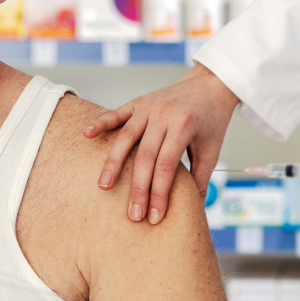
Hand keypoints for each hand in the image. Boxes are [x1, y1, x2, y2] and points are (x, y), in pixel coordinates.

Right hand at [84, 63, 239, 225]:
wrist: (211, 83)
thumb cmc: (212, 119)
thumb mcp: (212, 148)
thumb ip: (201, 178)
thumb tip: (195, 210)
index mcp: (184, 126)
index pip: (166, 166)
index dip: (159, 193)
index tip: (154, 216)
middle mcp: (163, 115)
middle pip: (145, 157)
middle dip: (138, 189)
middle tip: (133, 214)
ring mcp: (148, 107)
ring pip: (126, 138)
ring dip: (113, 163)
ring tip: (104, 186)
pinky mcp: (139, 101)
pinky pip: (117, 114)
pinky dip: (101, 123)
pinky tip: (87, 135)